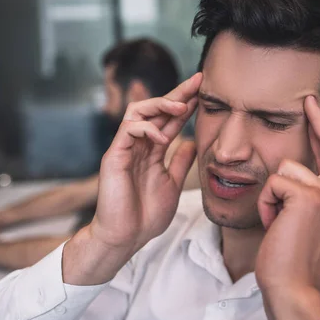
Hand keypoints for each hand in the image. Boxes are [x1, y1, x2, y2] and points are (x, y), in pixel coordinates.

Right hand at [89, 73, 201, 253]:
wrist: (126, 238)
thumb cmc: (146, 214)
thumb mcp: (172, 183)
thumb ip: (180, 161)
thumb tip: (193, 142)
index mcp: (152, 150)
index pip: (170, 120)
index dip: (186, 104)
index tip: (204, 91)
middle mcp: (138, 145)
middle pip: (157, 109)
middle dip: (177, 93)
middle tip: (197, 81)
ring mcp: (125, 149)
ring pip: (139, 111)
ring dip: (161, 105)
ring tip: (181, 107)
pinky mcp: (114, 156)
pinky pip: (128, 130)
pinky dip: (146, 128)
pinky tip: (162, 137)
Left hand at [255, 95, 319, 319]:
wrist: (292, 284)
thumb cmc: (291, 256)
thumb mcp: (303, 220)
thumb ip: (306, 193)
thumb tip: (293, 171)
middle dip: (317, 118)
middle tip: (309, 99)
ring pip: (285, 168)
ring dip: (272, 194)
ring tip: (277, 220)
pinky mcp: (309, 196)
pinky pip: (274, 183)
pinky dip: (266, 203)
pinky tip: (273, 223)